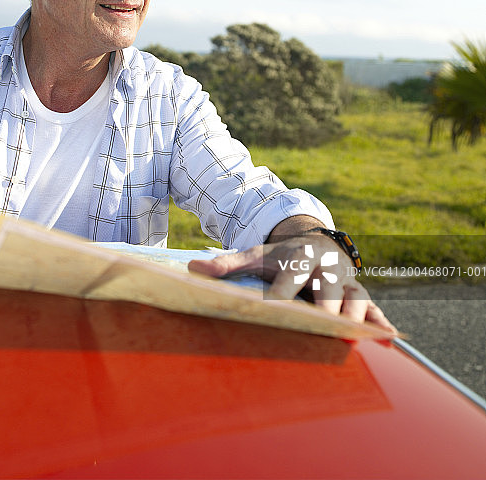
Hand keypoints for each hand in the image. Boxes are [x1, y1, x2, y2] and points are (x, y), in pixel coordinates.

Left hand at [188, 234, 395, 332]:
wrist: (311, 240)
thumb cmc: (279, 256)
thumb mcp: (253, 256)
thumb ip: (225, 265)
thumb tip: (193, 270)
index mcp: (297, 258)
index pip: (290, 277)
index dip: (284, 293)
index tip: (275, 308)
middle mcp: (325, 268)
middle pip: (328, 289)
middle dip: (326, 307)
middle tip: (324, 327)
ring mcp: (346, 282)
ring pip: (355, 299)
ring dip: (356, 318)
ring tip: (354, 340)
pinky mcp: (359, 295)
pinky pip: (374, 309)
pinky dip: (380, 324)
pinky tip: (388, 342)